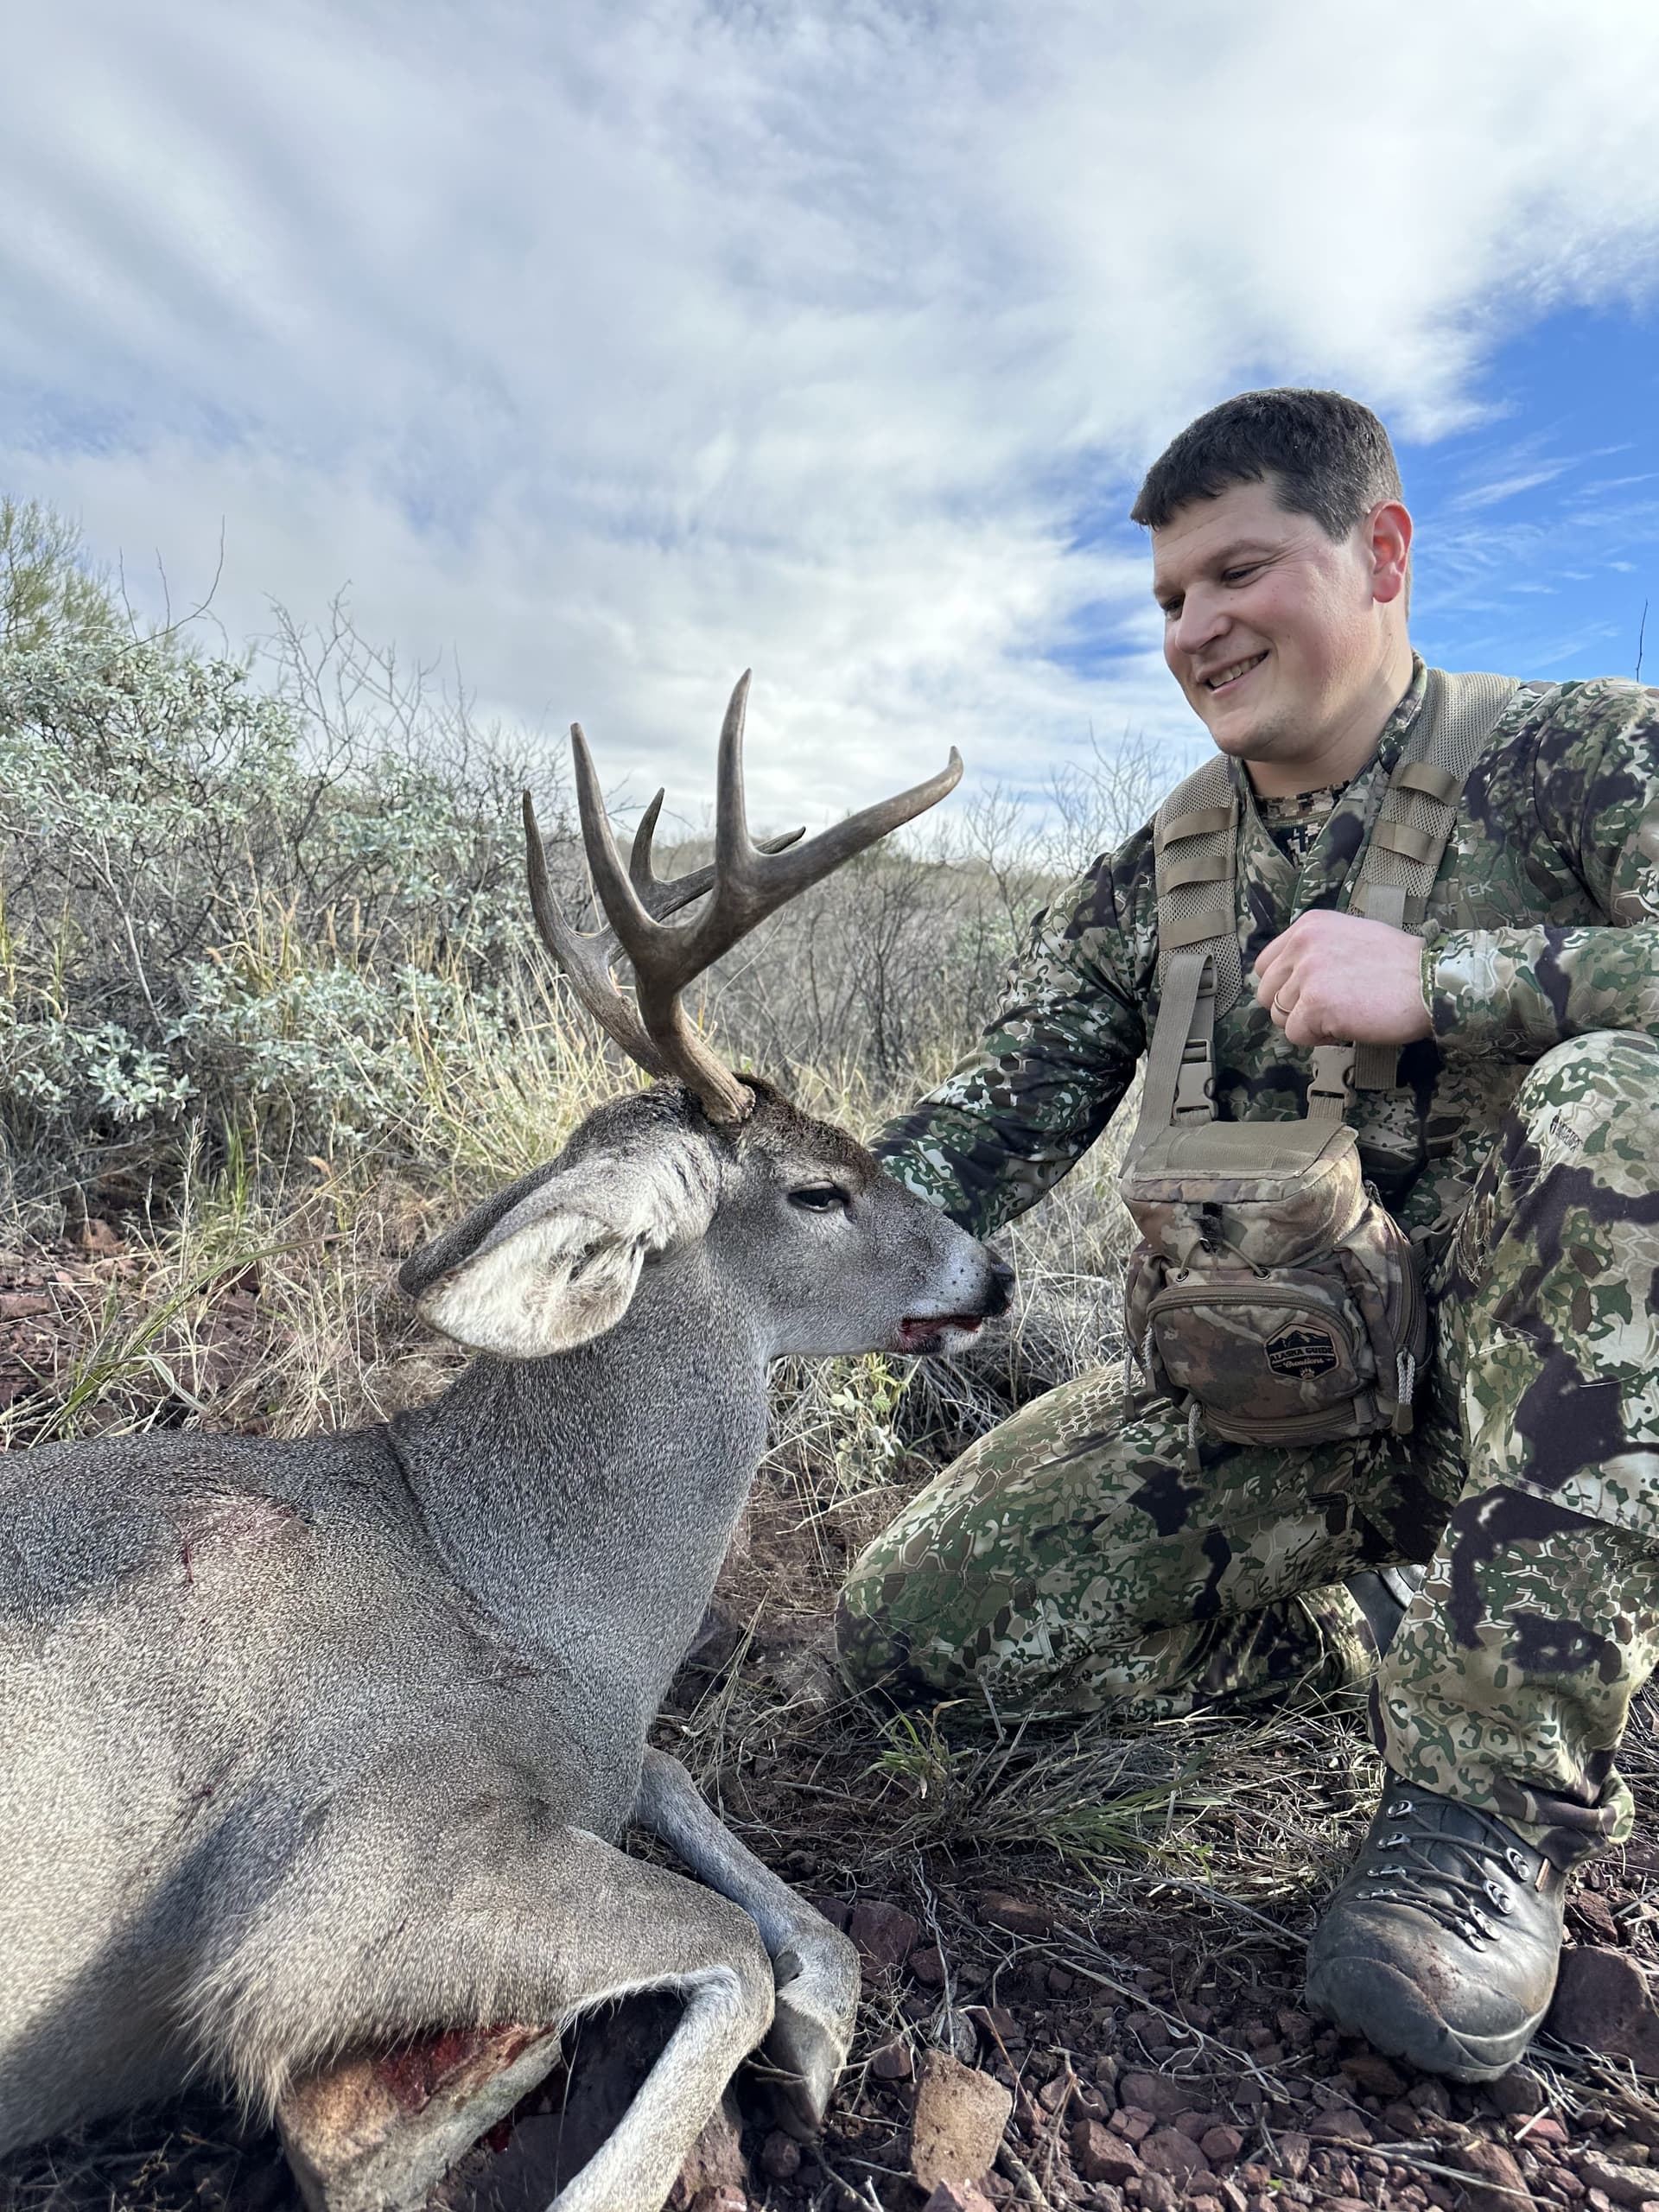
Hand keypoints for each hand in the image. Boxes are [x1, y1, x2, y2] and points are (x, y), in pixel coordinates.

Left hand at [1252, 910, 1431, 1048]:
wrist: (1432, 981)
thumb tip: (1289, 980)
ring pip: (1280, 1017)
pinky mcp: (1315, 1003)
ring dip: (1309, 1024)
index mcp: (1309, 926)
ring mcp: (1307, 973)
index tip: (1312, 994)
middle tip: (1331, 1008)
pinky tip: (1348, 1024)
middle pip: (1267, 993)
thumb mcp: (1351, 937)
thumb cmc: (1401, 965)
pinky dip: (1320, 1038)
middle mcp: (1302, 944)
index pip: (1265, 965)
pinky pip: (1296, 1034)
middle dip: (1294, 1009)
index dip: (1286, 988)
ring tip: (1345, 1013)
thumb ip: (1316, 952)